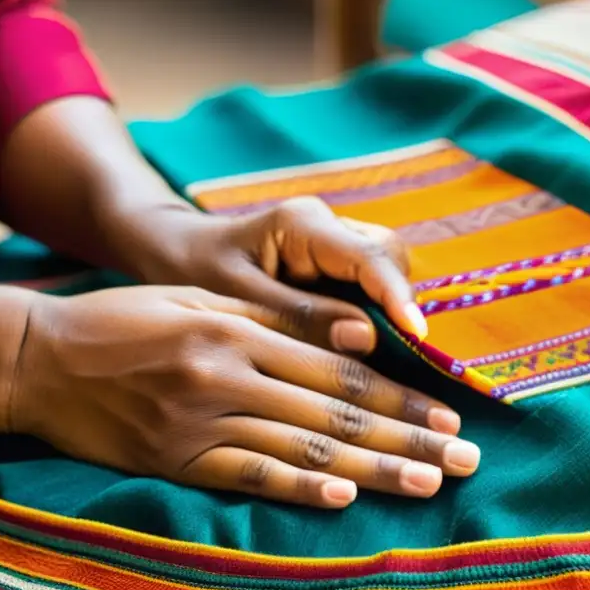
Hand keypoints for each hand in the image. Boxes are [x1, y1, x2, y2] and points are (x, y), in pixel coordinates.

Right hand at [9, 286, 478, 507]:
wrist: (41, 359)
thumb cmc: (129, 322)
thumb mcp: (201, 300)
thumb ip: (280, 319)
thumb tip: (360, 335)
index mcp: (242, 333)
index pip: (342, 371)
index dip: (402, 393)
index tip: (450, 412)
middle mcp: (230, 377)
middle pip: (339, 414)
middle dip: (410, 436)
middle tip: (465, 455)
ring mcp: (202, 422)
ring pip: (306, 449)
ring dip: (374, 468)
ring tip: (429, 481)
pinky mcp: (176, 460)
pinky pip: (248, 476)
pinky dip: (299, 488)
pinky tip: (345, 499)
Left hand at [137, 198, 427, 354]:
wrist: (171, 253)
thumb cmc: (193, 271)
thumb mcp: (237, 301)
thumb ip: (301, 317)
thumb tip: (367, 339)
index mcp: (302, 224)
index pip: (369, 256)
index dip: (398, 297)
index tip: (417, 336)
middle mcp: (329, 228)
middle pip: (390, 261)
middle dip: (400, 307)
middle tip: (402, 358)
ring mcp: (336, 246)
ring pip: (388, 276)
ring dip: (391, 318)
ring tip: (388, 364)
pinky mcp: (336, 270)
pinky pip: (371, 292)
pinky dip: (376, 324)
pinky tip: (369, 359)